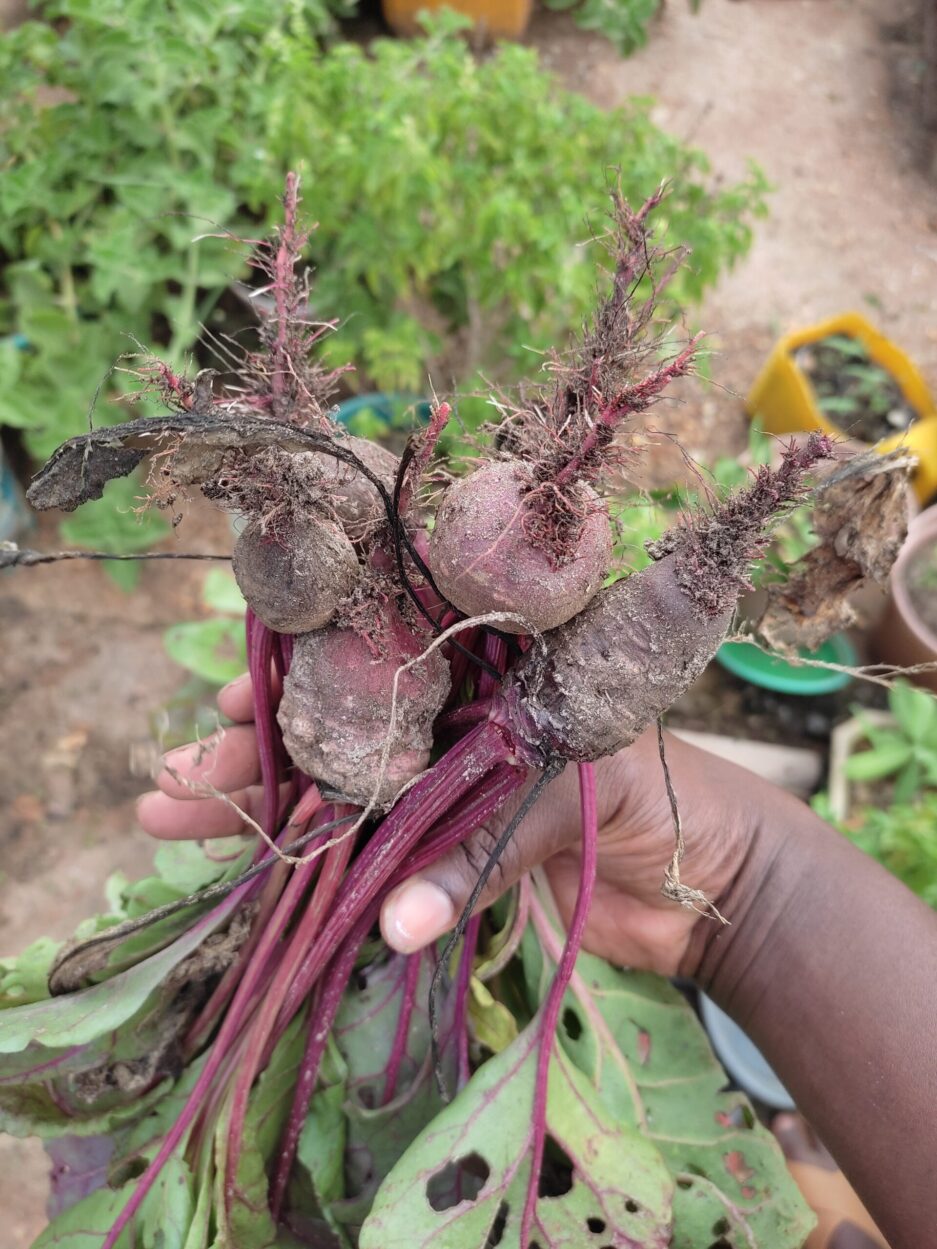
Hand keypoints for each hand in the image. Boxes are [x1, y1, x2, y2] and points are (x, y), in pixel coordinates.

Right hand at [138, 673, 760, 977]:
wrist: (721, 888)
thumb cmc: (668, 805)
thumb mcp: (572, 795)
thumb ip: (483, 852)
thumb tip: (393, 923)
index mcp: (491, 677)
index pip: (380, 661)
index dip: (303, 679)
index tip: (236, 699)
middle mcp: (456, 726)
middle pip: (341, 731)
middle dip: (256, 753)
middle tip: (174, 775)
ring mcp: (450, 793)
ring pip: (342, 795)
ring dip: (262, 807)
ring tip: (169, 812)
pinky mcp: (456, 857)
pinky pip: (375, 859)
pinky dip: (318, 865)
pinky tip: (248, 865)